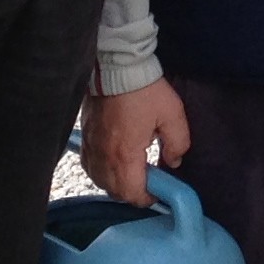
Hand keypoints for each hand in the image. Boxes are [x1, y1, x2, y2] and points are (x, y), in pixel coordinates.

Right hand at [81, 80, 191, 206]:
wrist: (116, 67)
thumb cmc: (145, 90)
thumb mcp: (172, 115)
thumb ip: (178, 143)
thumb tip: (174, 161)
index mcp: (125, 155)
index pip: (132, 193)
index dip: (148, 197)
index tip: (159, 190)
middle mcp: (104, 156)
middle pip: (115, 191)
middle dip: (133, 192)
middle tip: (148, 181)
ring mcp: (92, 146)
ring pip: (99, 181)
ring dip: (116, 183)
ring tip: (132, 172)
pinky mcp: (85, 136)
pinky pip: (89, 165)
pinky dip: (100, 171)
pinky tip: (112, 163)